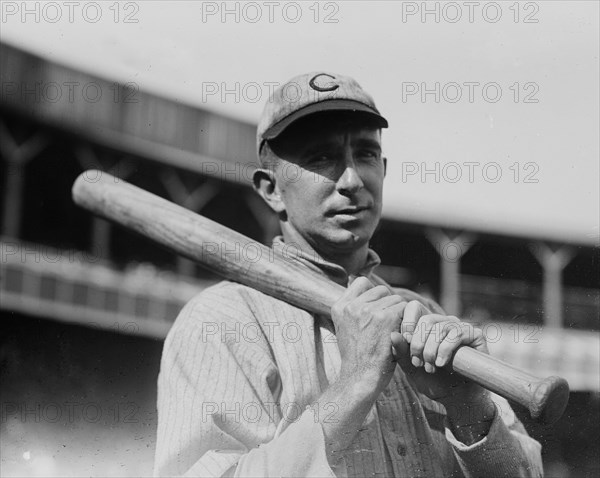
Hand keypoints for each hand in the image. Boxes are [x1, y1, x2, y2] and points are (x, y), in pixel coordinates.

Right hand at [330, 277, 405, 392]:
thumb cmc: (357, 357)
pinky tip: (402, 335)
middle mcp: (352, 306)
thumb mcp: (345, 328)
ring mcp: (368, 310)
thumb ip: (353, 309)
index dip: (373, 293)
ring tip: (394, 332)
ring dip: (399, 314)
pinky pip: (405, 308)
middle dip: (388, 304)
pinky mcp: (385, 317)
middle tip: (389, 325)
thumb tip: (363, 284)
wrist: (360, 378)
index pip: (362, 282)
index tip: (377, 308)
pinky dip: (407, 321)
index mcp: (340, 307)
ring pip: (396, 299)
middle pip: (382, 290)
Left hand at [390, 300, 488, 403]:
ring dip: (431, 350)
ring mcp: (460, 327)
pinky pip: (457, 334)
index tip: (406, 342)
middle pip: (426, 320)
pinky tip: (441, 364)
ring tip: (430, 368)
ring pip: (440, 328)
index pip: (414, 308)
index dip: (407, 323)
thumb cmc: (434, 381)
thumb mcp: (412, 368)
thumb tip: (392, 334)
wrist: (458, 399)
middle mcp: (444, 322)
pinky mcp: (475, 334)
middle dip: (418, 343)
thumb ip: (401, 352)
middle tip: (418, 363)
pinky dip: (445, 349)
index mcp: (427, 326)